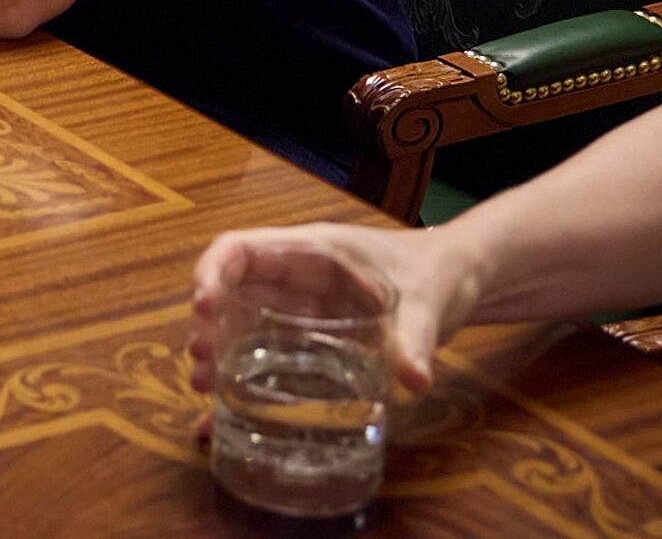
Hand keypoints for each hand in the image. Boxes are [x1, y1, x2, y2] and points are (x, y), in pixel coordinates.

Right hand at [189, 223, 479, 396]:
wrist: (459, 278)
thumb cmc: (435, 271)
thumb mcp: (426, 302)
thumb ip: (416, 338)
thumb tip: (413, 381)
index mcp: (310, 252)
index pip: (241, 249)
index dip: (212, 273)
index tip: (202, 308)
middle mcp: (294, 276)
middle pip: (231, 292)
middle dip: (209, 327)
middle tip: (202, 368)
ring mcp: (300, 306)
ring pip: (243, 324)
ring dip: (220, 354)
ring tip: (207, 391)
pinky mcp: (312, 335)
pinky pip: (270, 351)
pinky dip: (248, 377)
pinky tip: (232, 412)